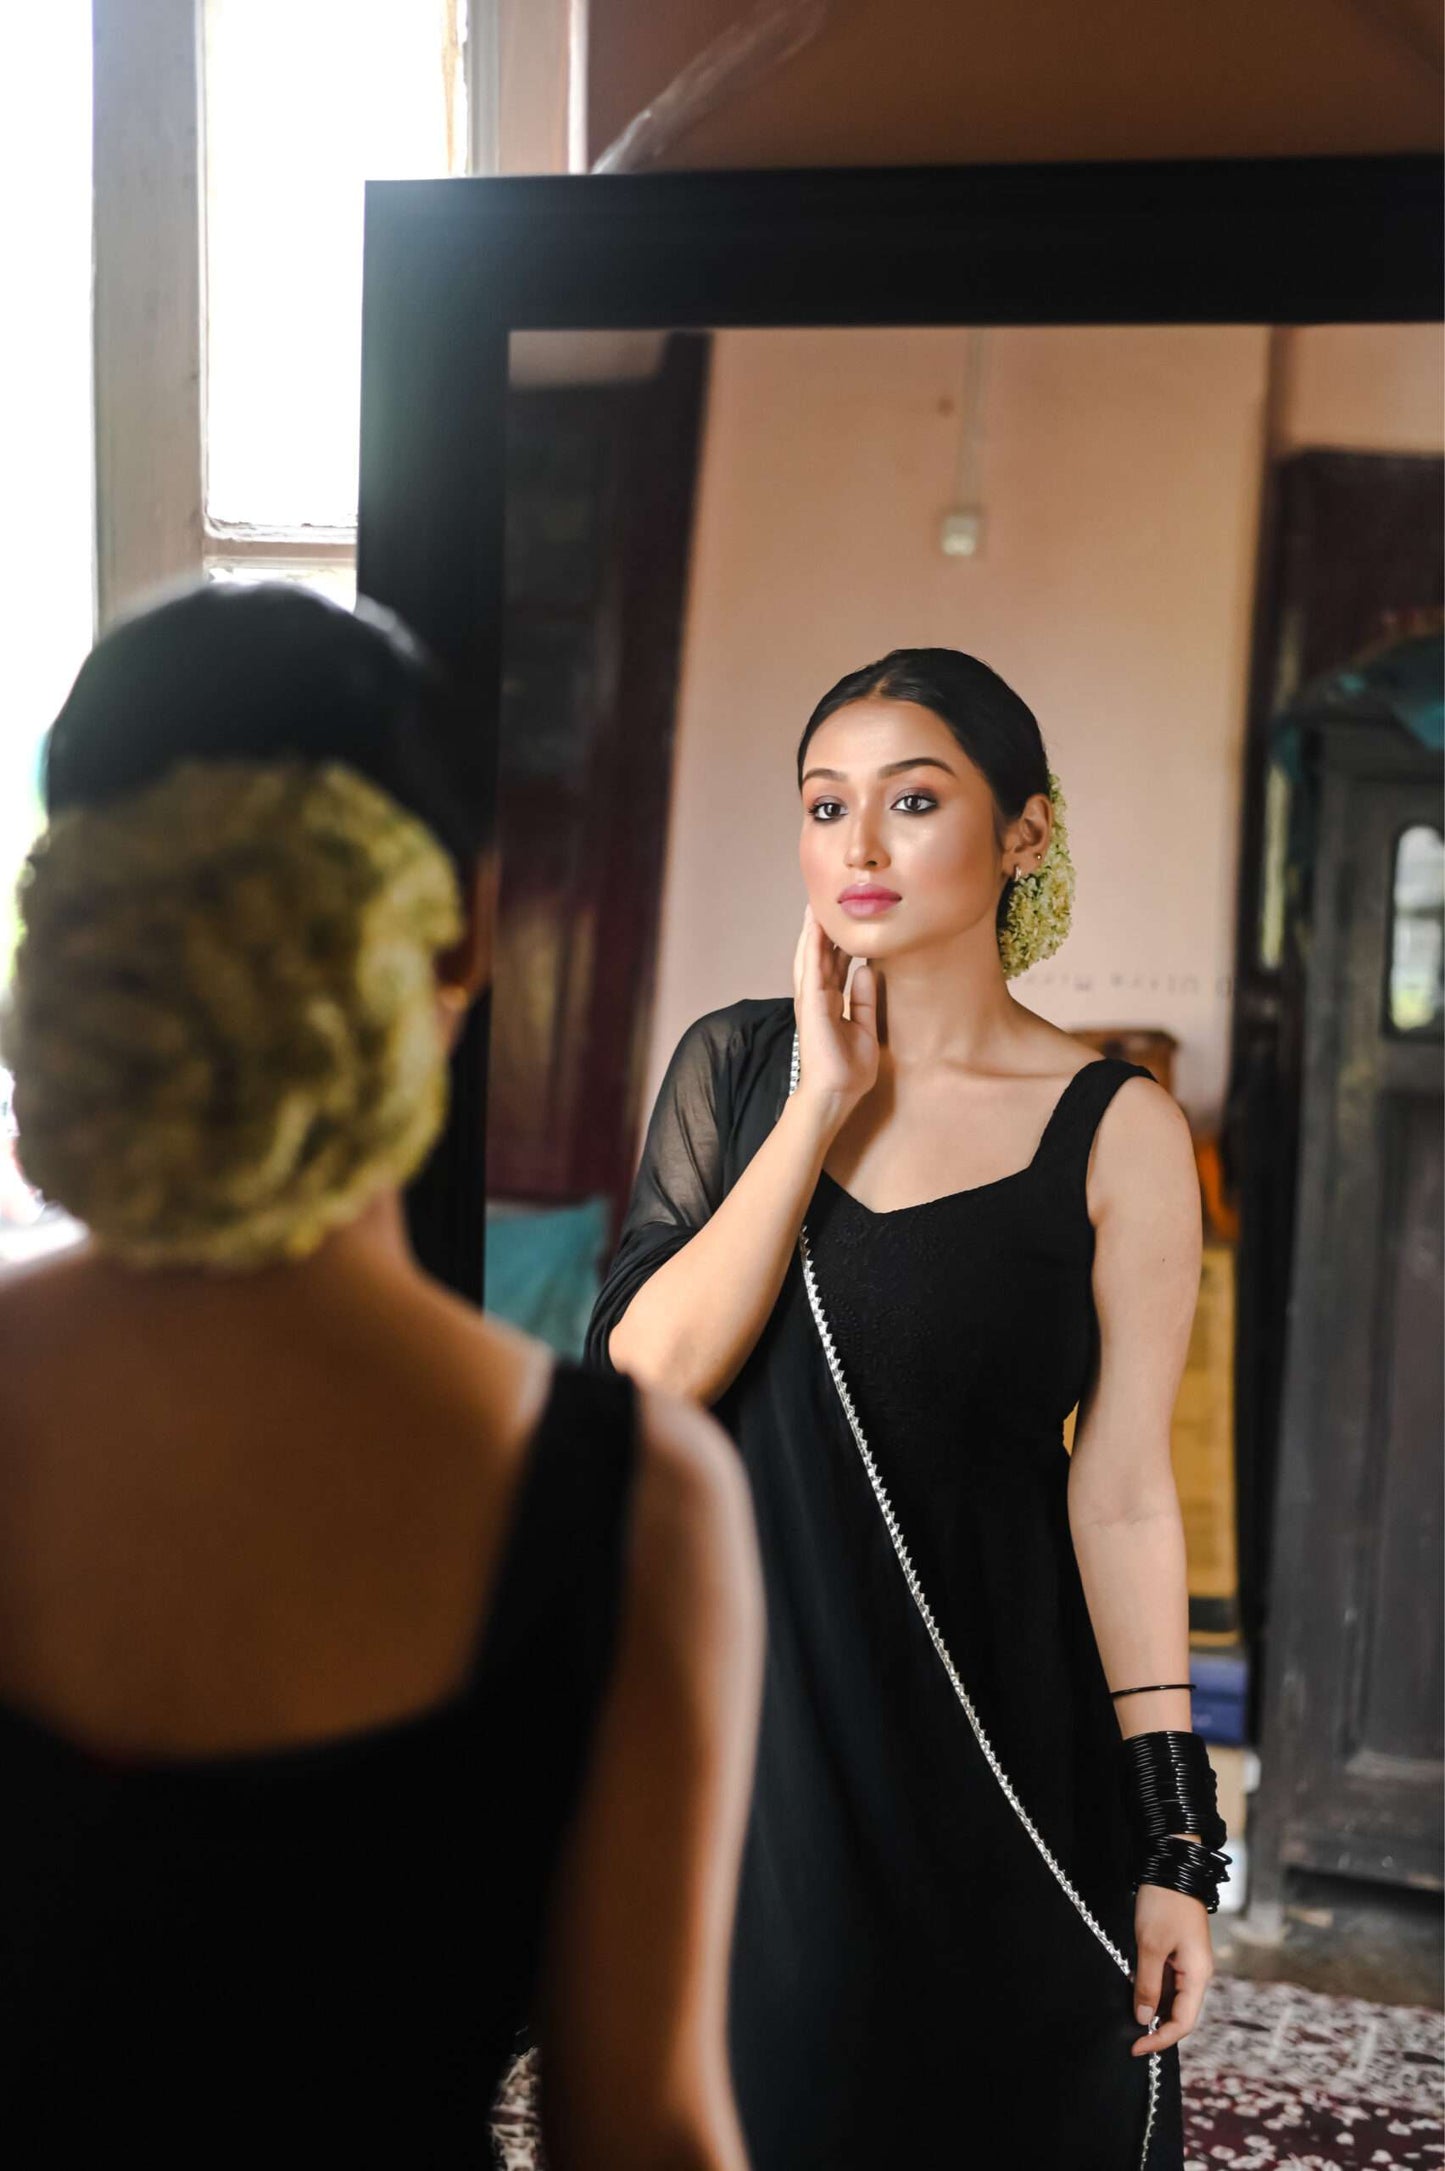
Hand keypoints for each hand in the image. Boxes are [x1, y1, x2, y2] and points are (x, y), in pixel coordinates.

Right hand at [791, 904, 878, 1123]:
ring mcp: (811, 1000)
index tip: (844, 920)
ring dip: (812, 930)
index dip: (836, 942)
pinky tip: (814, 926)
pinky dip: (812, 946)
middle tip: (826, 901)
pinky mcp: (810, 1005)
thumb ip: (864, 998)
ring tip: (816, 904)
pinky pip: (811, 969)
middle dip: (821, 929)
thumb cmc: (848, 1069)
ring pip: (810, 956)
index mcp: (829, 1002)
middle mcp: (817, 998)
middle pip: (818, 955)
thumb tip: (867, 970)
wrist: (836, 1094)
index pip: (833, 965)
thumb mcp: (864, 1026)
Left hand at [1130, 1880, 1213, 2056]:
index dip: (1160, 2038)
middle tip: (1130, 2038)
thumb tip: (1144, 2019)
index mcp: (1199, 1975)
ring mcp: (1190, 1962)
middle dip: (1157, 2027)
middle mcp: (1199, 1973)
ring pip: (1173, 1998)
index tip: (1136, 2047)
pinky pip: (1169, 1981)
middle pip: (1181, 2013)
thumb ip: (1147, 1985)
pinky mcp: (1180, 1952)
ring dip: (1153, 2009)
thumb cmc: (1163, 1904)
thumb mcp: (1150, 1946)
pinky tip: (1134, 1992)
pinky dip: (1152, 1990)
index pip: (1184, 2022)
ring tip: (1129, 2018)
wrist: (1172, 1865)